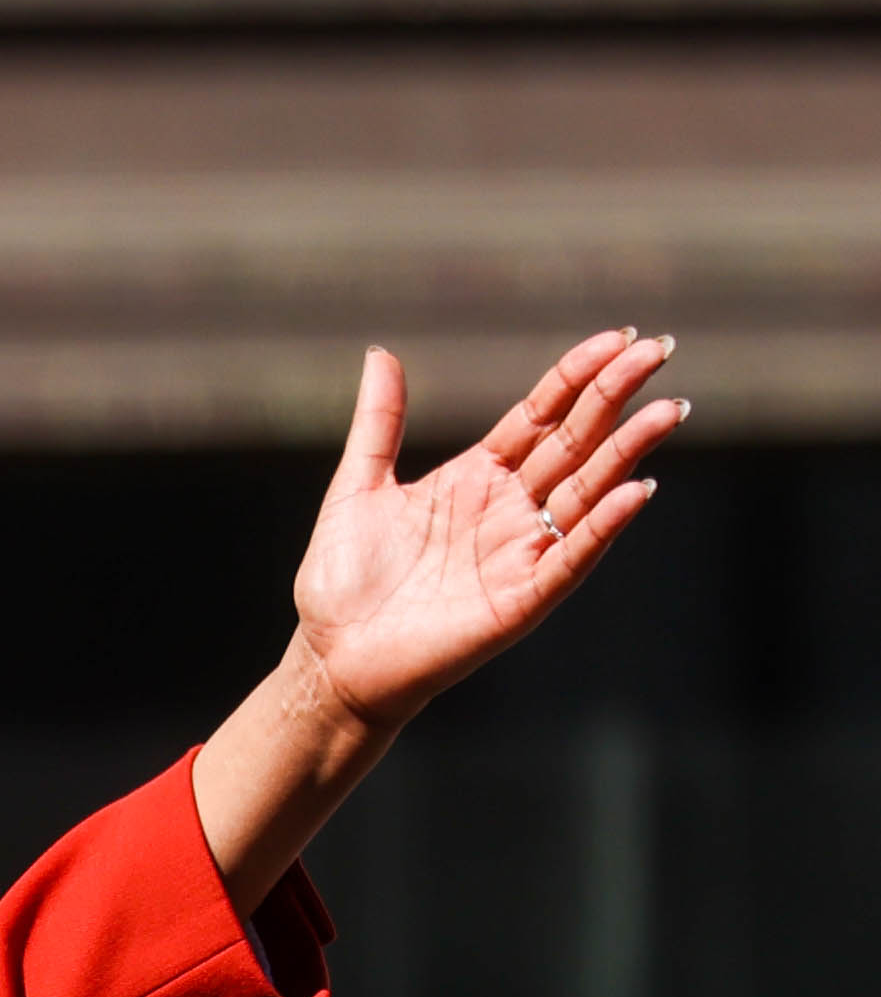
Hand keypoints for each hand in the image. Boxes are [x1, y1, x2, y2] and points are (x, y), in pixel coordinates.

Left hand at [291, 330, 682, 730]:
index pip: (542, 415)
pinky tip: (634, 492)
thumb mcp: (357, 488)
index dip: (577, 376)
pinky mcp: (520, 601)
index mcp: (478, 477)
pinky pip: (570, 559)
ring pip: (586, 493)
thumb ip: (379, 423)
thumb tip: (380, 353)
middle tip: (660, 349)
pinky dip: (602, 528)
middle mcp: (510, 510)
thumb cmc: (343, 581)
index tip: (619, 337)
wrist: (330, 659)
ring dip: (627, 452)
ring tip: (666, 411)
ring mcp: (520, 554)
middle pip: (575, 443)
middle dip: (616, 397)